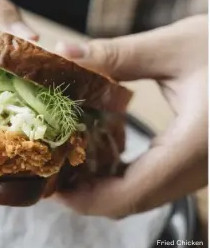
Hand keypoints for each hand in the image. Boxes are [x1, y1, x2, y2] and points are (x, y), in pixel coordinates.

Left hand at [55, 15, 207, 217]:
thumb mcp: (175, 46)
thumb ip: (117, 55)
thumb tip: (64, 54)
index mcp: (195, 145)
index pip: (133, 193)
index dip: (86, 198)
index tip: (53, 186)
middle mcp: (199, 167)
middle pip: (132, 201)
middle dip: (87, 194)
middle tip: (52, 170)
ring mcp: (199, 167)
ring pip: (142, 194)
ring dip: (101, 186)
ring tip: (68, 161)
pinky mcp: (195, 158)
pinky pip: (153, 179)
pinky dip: (120, 174)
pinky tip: (100, 151)